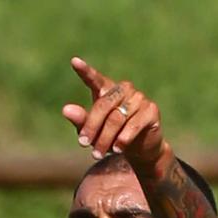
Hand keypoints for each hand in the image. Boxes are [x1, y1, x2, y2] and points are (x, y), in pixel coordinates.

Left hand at [62, 56, 169, 172]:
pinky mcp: (151, 110)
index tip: (74, 62)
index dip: (85, 71)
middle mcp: (124, 89)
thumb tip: (66, 110)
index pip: (95, 79)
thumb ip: (81, 120)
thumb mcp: (94, 132)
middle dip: (92, 127)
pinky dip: (123, 139)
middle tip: (83, 144)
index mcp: (108, 90)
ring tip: (98, 154)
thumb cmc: (112, 137)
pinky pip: (133, 125)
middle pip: (103, 106)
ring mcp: (139, 98)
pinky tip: (117, 149)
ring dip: (105, 139)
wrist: (140, 150)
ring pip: (116, 118)